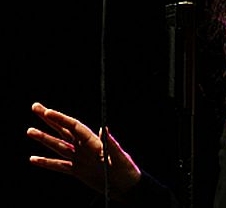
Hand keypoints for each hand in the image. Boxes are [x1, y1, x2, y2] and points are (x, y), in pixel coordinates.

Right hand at [27, 102, 141, 198]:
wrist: (127, 187)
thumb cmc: (126, 170)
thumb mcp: (120, 157)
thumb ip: (111, 143)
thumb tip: (104, 127)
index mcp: (94, 142)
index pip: (74, 126)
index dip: (60, 118)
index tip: (47, 112)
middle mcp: (85, 147)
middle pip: (63, 130)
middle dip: (49, 119)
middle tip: (35, 107)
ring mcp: (80, 158)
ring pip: (58, 146)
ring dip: (44, 138)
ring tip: (29, 130)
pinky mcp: (78, 171)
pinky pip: (59, 165)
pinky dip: (46, 162)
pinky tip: (33, 159)